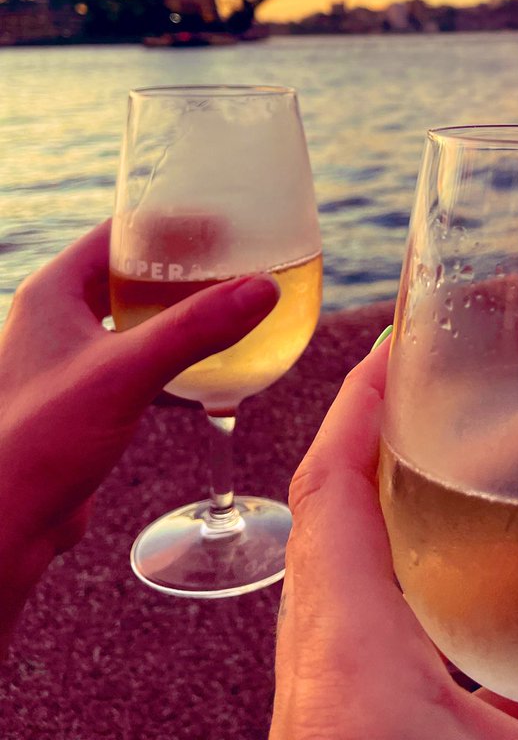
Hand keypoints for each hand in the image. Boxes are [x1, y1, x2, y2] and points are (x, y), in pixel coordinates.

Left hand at [0, 220, 278, 648]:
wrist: (6, 525)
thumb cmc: (41, 442)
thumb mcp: (127, 373)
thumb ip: (196, 328)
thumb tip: (262, 288)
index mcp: (53, 291)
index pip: (121, 233)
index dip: (173, 224)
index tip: (225, 224)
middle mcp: (56, 318)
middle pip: (132, 273)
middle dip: (185, 270)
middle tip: (237, 266)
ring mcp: (68, 359)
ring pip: (136, 319)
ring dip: (181, 316)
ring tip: (230, 312)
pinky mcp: (83, 398)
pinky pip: (137, 362)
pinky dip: (173, 359)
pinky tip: (209, 372)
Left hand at [272, 343, 517, 739]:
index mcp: (350, 676)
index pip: (324, 495)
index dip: (355, 408)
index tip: (394, 350)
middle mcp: (328, 702)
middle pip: (340, 539)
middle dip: (395, 462)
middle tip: (461, 410)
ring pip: (369, 614)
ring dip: (426, 552)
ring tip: (500, 505)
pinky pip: (403, 684)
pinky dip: (457, 642)